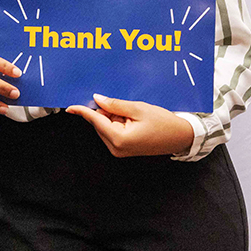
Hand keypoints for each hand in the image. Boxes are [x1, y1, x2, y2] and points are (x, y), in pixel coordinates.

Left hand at [66, 94, 193, 157]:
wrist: (180, 137)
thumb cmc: (163, 123)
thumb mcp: (138, 108)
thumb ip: (114, 104)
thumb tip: (97, 99)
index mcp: (119, 139)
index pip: (96, 121)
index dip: (83, 111)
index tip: (70, 107)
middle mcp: (116, 148)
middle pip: (100, 123)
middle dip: (107, 111)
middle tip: (126, 107)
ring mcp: (119, 151)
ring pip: (105, 127)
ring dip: (113, 117)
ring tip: (133, 114)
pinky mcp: (123, 150)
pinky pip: (112, 131)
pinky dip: (117, 122)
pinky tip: (131, 119)